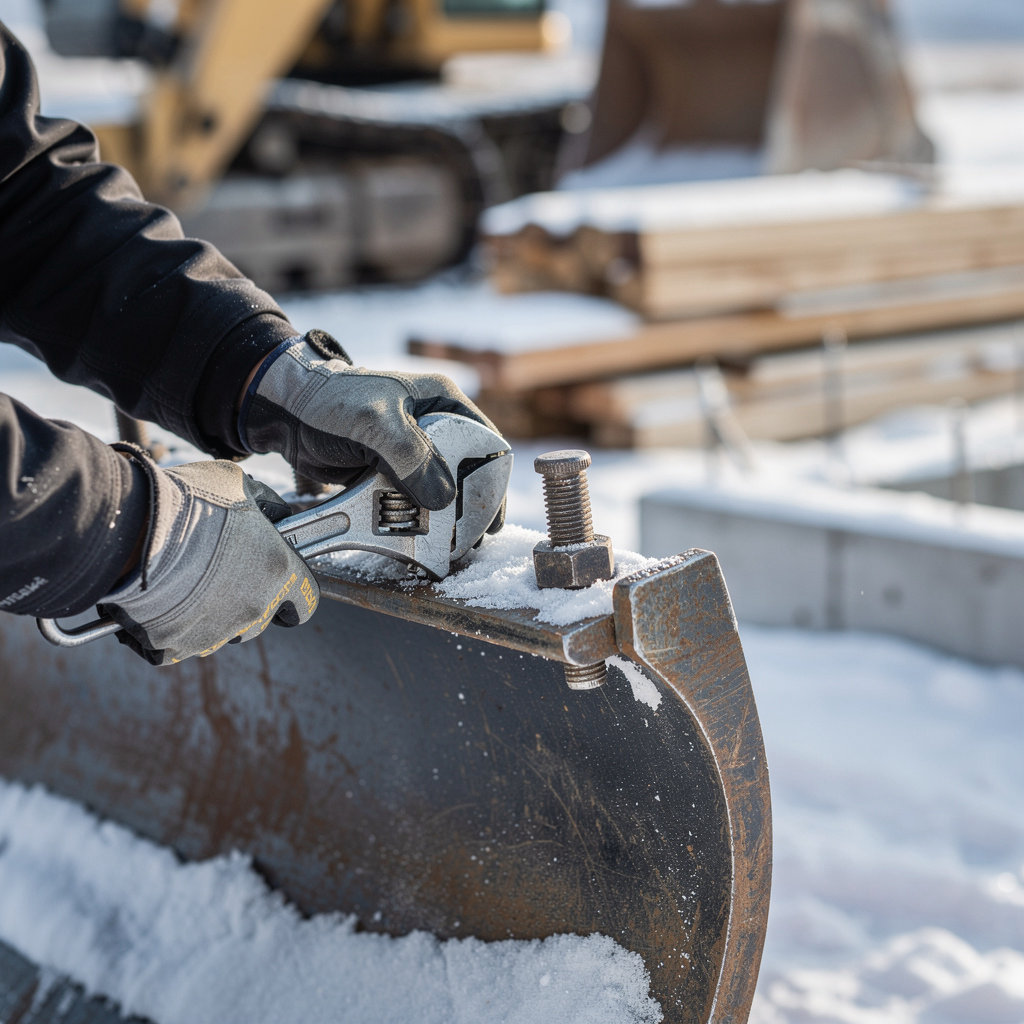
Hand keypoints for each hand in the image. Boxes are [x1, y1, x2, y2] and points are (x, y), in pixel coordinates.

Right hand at [99, 451, 318, 664]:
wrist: (129, 530)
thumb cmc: (187, 502)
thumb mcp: (237, 484)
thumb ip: (263, 503)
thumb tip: (273, 511)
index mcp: (278, 571)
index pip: (305, 601)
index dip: (295, 595)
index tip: (284, 588)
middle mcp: (253, 608)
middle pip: (261, 618)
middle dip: (247, 599)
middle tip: (220, 572)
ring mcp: (215, 632)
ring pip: (223, 631)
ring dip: (213, 613)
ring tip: (186, 581)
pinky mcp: (176, 648)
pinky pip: (182, 643)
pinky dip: (174, 626)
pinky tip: (161, 599)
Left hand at [238, 331, 504, 531]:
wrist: (284, 414)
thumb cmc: (330, 403)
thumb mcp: (374, 423)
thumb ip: (410, 456)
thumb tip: (443, 498)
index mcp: (441, 402)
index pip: (484, 442)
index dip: (491, 480)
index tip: (489, 516)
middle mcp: (433, 427)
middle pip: (466, 474)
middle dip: (468, 508)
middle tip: (471, 540)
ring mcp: (412, 454)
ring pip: (439, 492)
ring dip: (442, 520)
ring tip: (450, 549)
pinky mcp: (391, 474)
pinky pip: (412, 502)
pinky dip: (416, 522)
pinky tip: (421, 543)